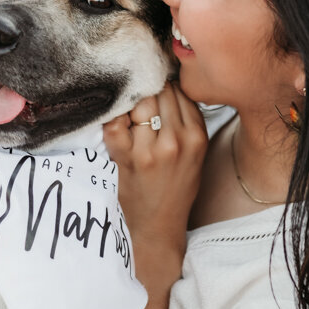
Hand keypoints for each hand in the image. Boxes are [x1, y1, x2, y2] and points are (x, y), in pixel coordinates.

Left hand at [103, 82, 207, 253]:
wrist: (160, 224)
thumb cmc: (177, 186)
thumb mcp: (195, 153)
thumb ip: (186, 121)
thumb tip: (168, 85)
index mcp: (197, 136)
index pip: (179, 91)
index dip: (164, 85)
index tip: (153, 84)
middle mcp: (178, 140)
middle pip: (159, 93)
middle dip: (146, 90)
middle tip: (136, 94)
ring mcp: (152, 150)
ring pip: (139, 103)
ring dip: (130, 103)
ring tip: (127, 110)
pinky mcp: (128, 159)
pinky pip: (115, 123)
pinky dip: (112, 119)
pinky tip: (116, 124)